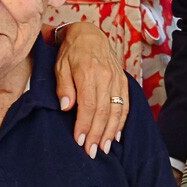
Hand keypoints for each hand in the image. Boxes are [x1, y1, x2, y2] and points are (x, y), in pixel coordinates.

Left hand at [53, 22, 127, 157]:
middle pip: (104, 111)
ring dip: (111, 132)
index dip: (85, 126)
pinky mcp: (123, 81)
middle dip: (98, 134)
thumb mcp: (60, 66)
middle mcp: (106, 77)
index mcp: (88, 73)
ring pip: (117, 110)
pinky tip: (117, 135)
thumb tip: (67, 108)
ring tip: (105, 149)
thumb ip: (64, 87)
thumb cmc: (71, 52)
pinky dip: (122, 121)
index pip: (88, 106)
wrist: (89, 34)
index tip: (80, 141)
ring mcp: (117, 79)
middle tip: (92, 152)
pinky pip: (126, 104)